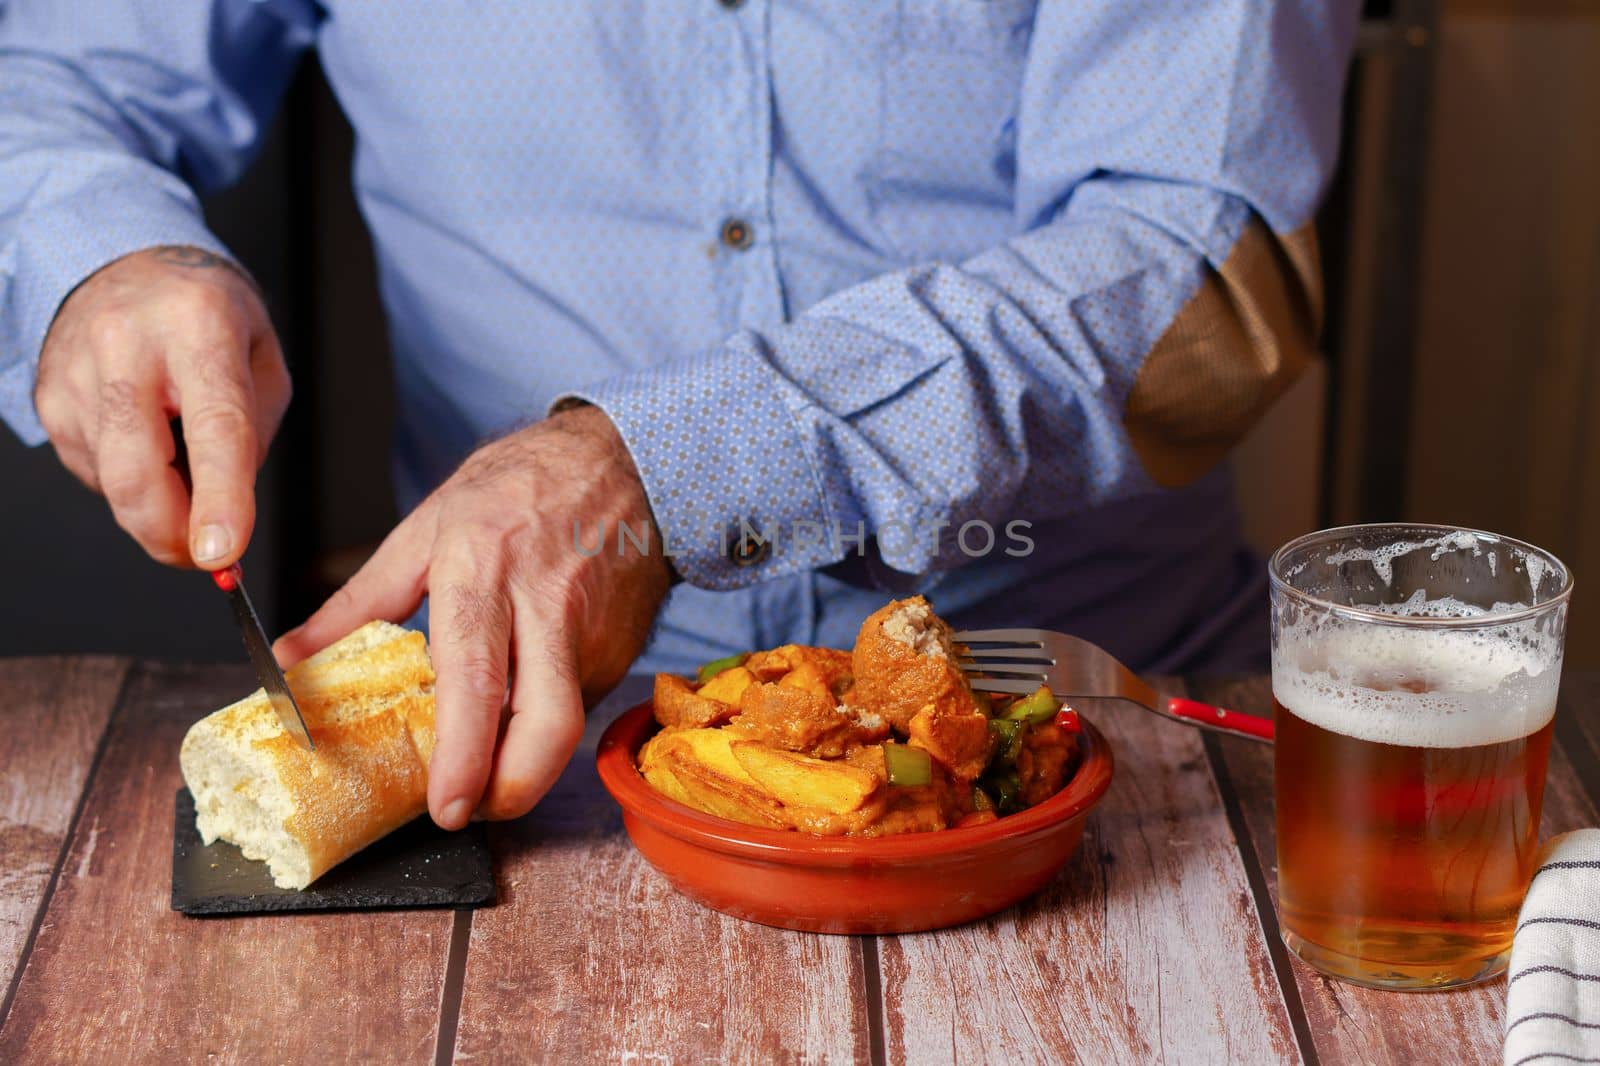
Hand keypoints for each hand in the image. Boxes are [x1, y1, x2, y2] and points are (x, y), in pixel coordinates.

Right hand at [32, 245, 288, 567]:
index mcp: (198, 326)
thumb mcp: (260, 357)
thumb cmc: (205, 315)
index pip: (213, 426)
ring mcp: (76, 374)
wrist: (125, 261)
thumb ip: (252, 432)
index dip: (219, 498)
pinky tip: (144, 435)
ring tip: (177, 447)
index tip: (222, 552)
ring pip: (115, 484)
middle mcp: (127, 345)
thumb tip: (225, 512)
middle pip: (138, 472)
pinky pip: (94, 473)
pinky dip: (129, 479)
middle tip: (204, 553)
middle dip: (171, 533)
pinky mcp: (49, 401)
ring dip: (156, 502)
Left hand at [274, 405, 672, 827]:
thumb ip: (360, 603)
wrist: (619, 461)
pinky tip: (527, 702)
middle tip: (476, 812)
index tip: (447, 806)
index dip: (465, 754)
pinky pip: (583, 703)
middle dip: (513, 788)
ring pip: (569, 725)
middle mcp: (545, 605)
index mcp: (482, 570)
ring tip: (492, 766)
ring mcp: (593, 631)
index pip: (475, 678)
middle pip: (548, 723)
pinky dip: (549, 721)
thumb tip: (295, 661)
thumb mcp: (426, 528)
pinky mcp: (623, 647)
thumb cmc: (515, 487)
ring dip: (530, 762)